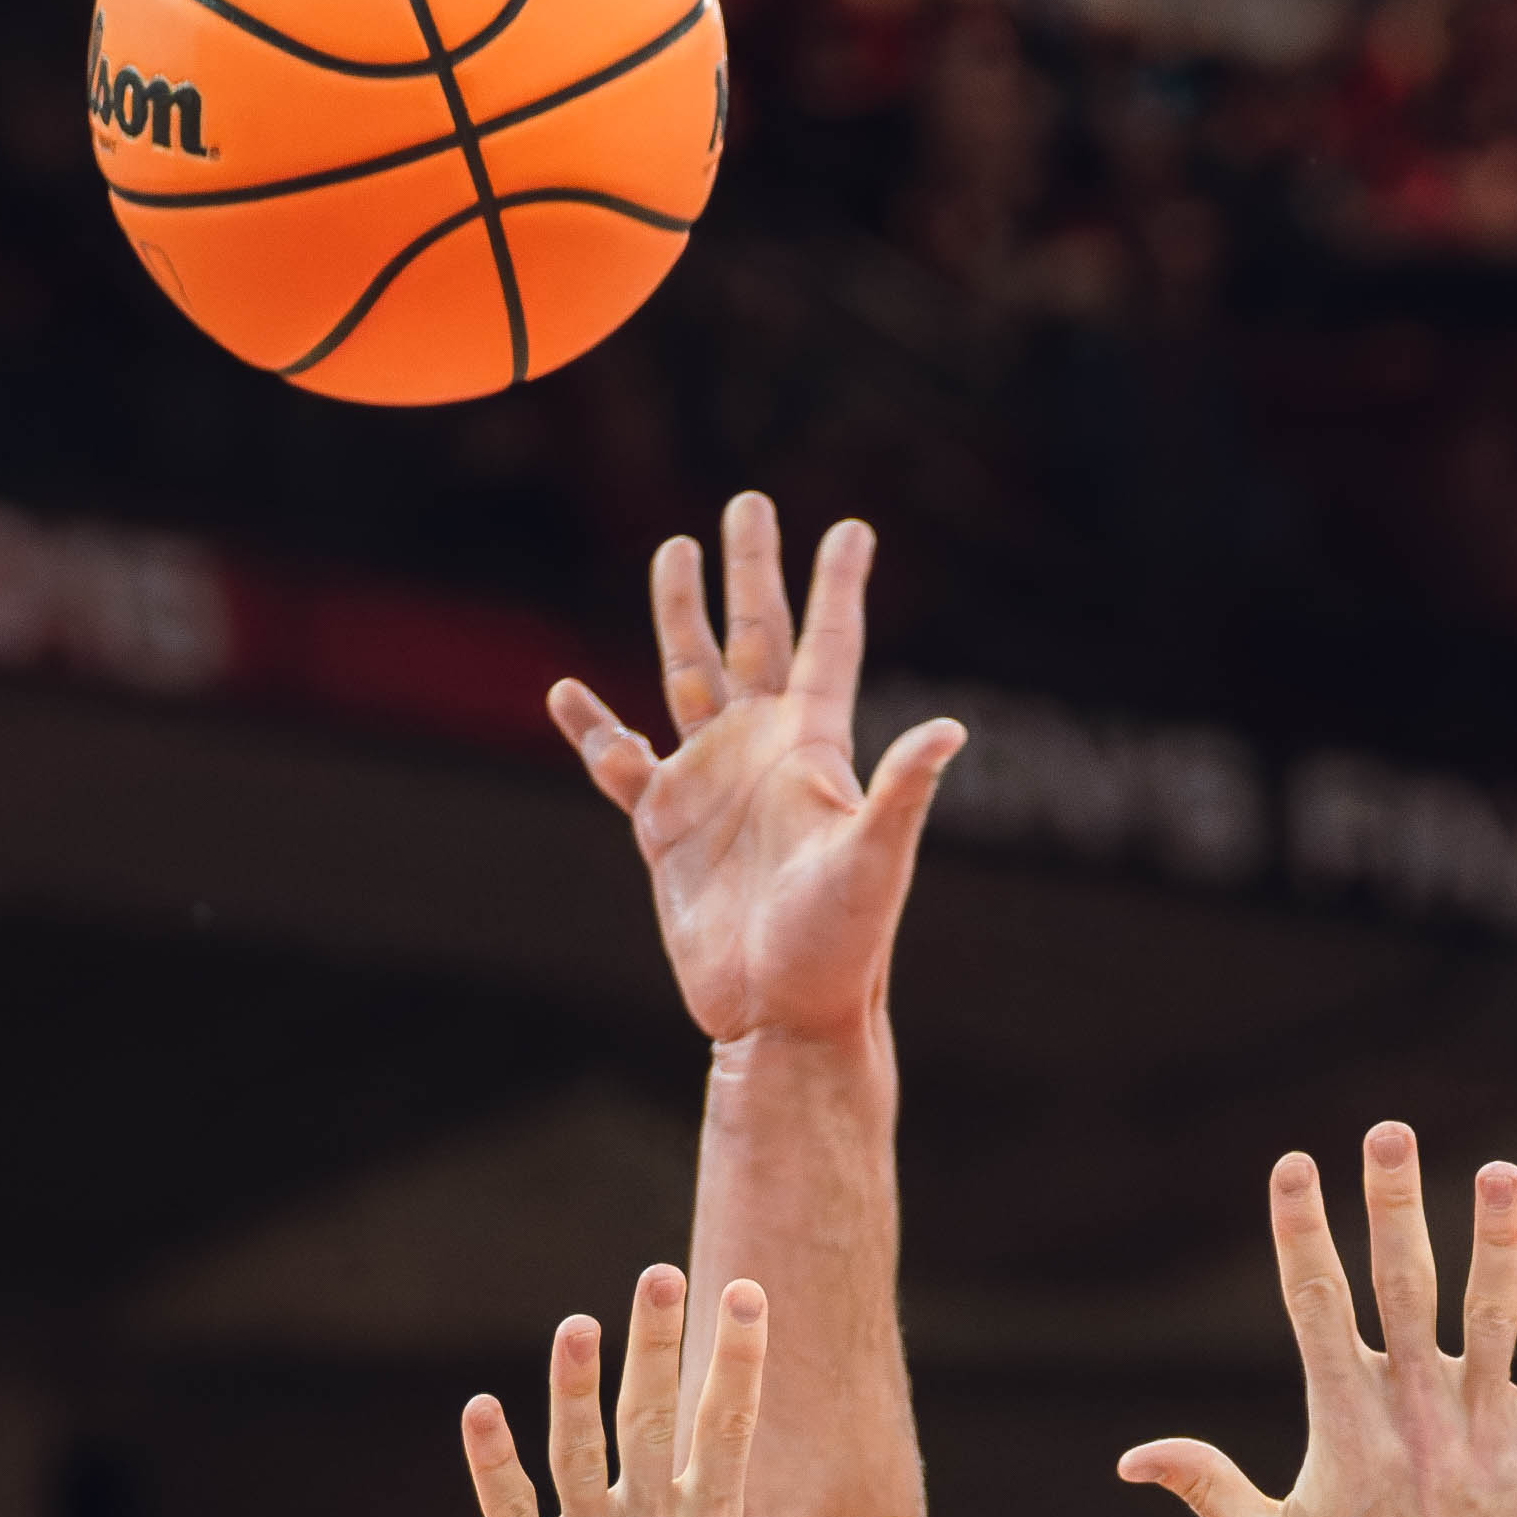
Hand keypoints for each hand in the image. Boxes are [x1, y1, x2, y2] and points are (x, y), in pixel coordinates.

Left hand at [467, 1263, 935, 1516]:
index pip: (730, 1426)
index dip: (739, 1355)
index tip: (746, 1292)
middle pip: (652, 1418)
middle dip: (658, 1340)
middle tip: (660, 1270)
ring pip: (575, 1454)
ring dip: (574, 1384)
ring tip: (578, 1323)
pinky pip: (508, 1515)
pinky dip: (492, 1464)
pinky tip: (480, 1409)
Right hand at [547, 496, 963, 1052]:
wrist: (781, 1016)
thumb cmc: (841, 946)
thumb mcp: (875, 862)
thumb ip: (901, 791)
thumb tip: (948, 729)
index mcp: (815, 749)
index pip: (831, 646)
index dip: (839, 585)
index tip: (852, 527)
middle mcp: (762, 754)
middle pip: (754, 639)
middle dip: (751, 571)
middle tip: (749, 500)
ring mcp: (711, 786)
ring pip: (687, 678)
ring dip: (679, 616)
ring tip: (673, 551)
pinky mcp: (665, 829)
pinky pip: (620, 763)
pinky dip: (592, 730)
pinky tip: (568, 694)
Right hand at [1119, 1126, 1516, 1516]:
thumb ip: (1206, 1487)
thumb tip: (1132, 1459)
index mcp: (1344, 1427)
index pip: (1316, 1303)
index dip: (1302, 1227)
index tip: (1294, 1164)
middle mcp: (1416, 1414)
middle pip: (1402, 1283)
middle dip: (1392, 1201)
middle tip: (1389, 1131)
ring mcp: (1488, 1430)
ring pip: (1493, 1310)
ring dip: (1495, 1234)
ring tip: (1497, 1170)